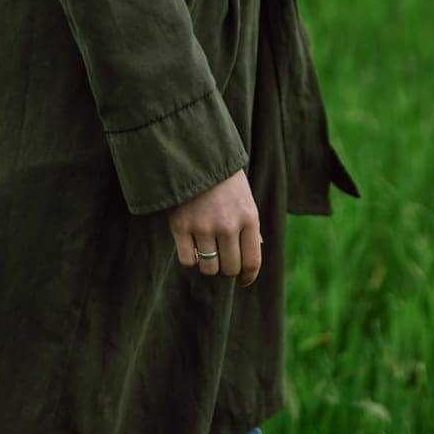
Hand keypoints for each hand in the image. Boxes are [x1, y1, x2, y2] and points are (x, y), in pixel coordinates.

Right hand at [166, 168, 262, 286]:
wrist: (195, 153)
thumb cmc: (224, 179)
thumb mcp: (245, 199)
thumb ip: (249, 227)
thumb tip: (252, 255)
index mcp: (249, 217)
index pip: (252, 262)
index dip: (248, 276)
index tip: (244, 281)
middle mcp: (228, 225)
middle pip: (230, 269)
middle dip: (227, 267)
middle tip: (223, 257)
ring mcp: (203, 226)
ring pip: (209, 268)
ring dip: (208, 264)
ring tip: (207, 249)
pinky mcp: (180, 225)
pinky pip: (187, 260)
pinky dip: (190, 257)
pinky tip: (192, 245)